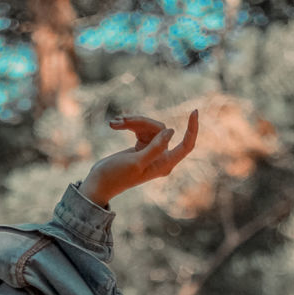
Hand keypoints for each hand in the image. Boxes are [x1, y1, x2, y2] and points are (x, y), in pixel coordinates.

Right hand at [80, 111, 198, 207]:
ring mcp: (151, 151)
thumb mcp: (136, 162)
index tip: (194, 111)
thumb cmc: (116, 176)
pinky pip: (140, 128)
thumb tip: (171, 132)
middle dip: (141, 122)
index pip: (186, 145)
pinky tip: (115, 125)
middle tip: (121, 121)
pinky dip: (128, 125)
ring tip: (114, 123)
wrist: (99, 183)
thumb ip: (155, 148)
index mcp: (165, 164)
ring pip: (149, 126)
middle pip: (161, 129)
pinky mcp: (141, 146)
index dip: (192, 129)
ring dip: (132, 122)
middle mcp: (161, 158)